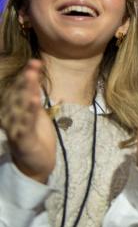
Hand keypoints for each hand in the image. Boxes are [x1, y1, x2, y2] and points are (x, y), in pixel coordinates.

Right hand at [0, 59, 55, 182]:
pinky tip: (33, 100)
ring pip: (20, 107)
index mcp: (14, 111)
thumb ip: (33, 97)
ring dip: (26, 91)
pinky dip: (29, 112)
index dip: (27, 75)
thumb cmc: (35, 137)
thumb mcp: (35, 114)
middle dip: (26, 79)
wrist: (36, 164)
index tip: (36, 62)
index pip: (19, 90)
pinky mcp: (24, 139)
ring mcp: (16, 128)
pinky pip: (26, 124)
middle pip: (18, 95)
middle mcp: (11, 118)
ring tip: (32, 76)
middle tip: (34, 65)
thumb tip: (34, 76)